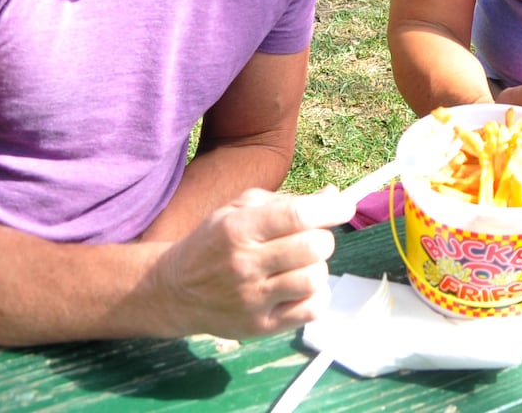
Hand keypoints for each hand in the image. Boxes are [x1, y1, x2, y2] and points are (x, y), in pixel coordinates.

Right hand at [151, 187, 353, 339]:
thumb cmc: (214, 242)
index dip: (331, 208)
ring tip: (301, 265)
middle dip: (322, 238)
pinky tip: (299, 287)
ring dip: (317, 267)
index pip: (297, 215)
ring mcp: (253, 299)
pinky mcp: (260, 326)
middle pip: (313, 247)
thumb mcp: (239, 209)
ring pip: (315, 278)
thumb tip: (333, 195)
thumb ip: (286, 201)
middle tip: (313, 238)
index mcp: (239, 228)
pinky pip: (311, 310)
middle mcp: (245, 264)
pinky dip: (315, 295)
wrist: (176, 291)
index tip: (344, 206)